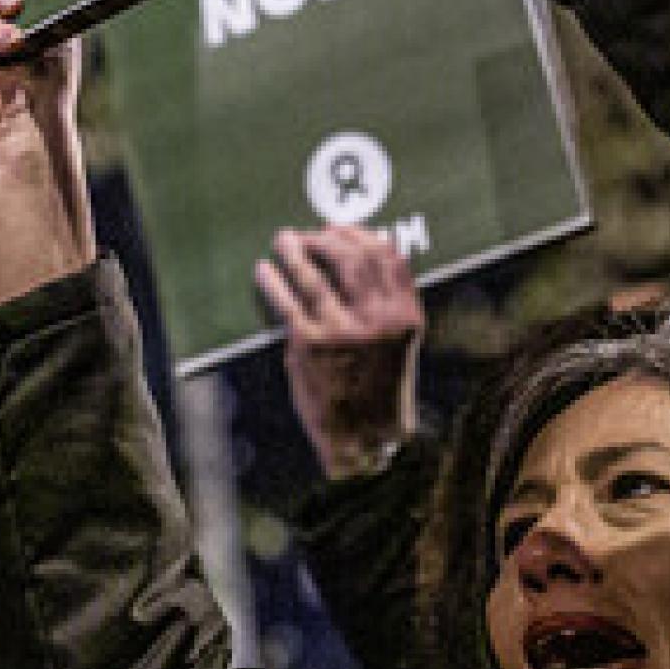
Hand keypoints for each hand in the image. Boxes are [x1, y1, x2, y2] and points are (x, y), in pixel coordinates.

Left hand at [260, 226, 424, 478]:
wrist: (364, 438)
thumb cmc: (378, 389)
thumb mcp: (397, 343)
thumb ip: (385, 304)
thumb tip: (354, 260)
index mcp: (404, 315)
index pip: (386, 257)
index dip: (360, 235)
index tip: (340, 229)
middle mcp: (376, 318)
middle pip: (349, 257)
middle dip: (325, 239)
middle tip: (308, 236)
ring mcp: (341, 329)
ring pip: (314, 273)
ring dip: (294, 250)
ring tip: (284, 242)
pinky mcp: (308, 343)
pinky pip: (286, 300)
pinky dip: (273, 280)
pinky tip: (265, 271)